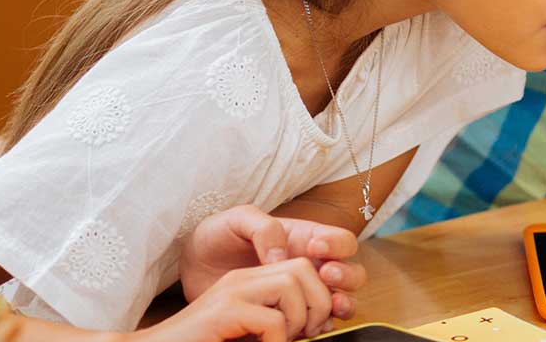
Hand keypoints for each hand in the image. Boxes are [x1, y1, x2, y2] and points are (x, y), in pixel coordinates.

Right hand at [127, 259, 335, 341]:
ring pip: (290, 286)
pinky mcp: (222, 311)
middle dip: (317, 302)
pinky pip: (272, 318)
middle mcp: (241, 278)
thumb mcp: (252, 331)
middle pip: (303, 269)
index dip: (320, 294)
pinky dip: (277, 339)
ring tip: (283, 340)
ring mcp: (231, 291)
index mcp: (251, 280)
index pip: (303, 267)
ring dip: (298, 320)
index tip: (315, 326)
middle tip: (307, 333)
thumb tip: (322, 326)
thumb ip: (281, 323)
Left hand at [180, 205, 366, 337]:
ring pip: (343, 299)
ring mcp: (305, 292)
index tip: (314, 248)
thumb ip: (264, 228)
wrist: (193, 269)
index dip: (336, 244)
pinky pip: (321, 323)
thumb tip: (282, 257)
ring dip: (341, 302)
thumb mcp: (236, 220)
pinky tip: (310, 325)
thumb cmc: (217, 238)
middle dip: (346, 274)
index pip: (341, 240)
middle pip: (352, 272)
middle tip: (324, 274)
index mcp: (306, 238)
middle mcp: (313, 266)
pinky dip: (324, 325)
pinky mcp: (292, 315)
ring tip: (328, 304)